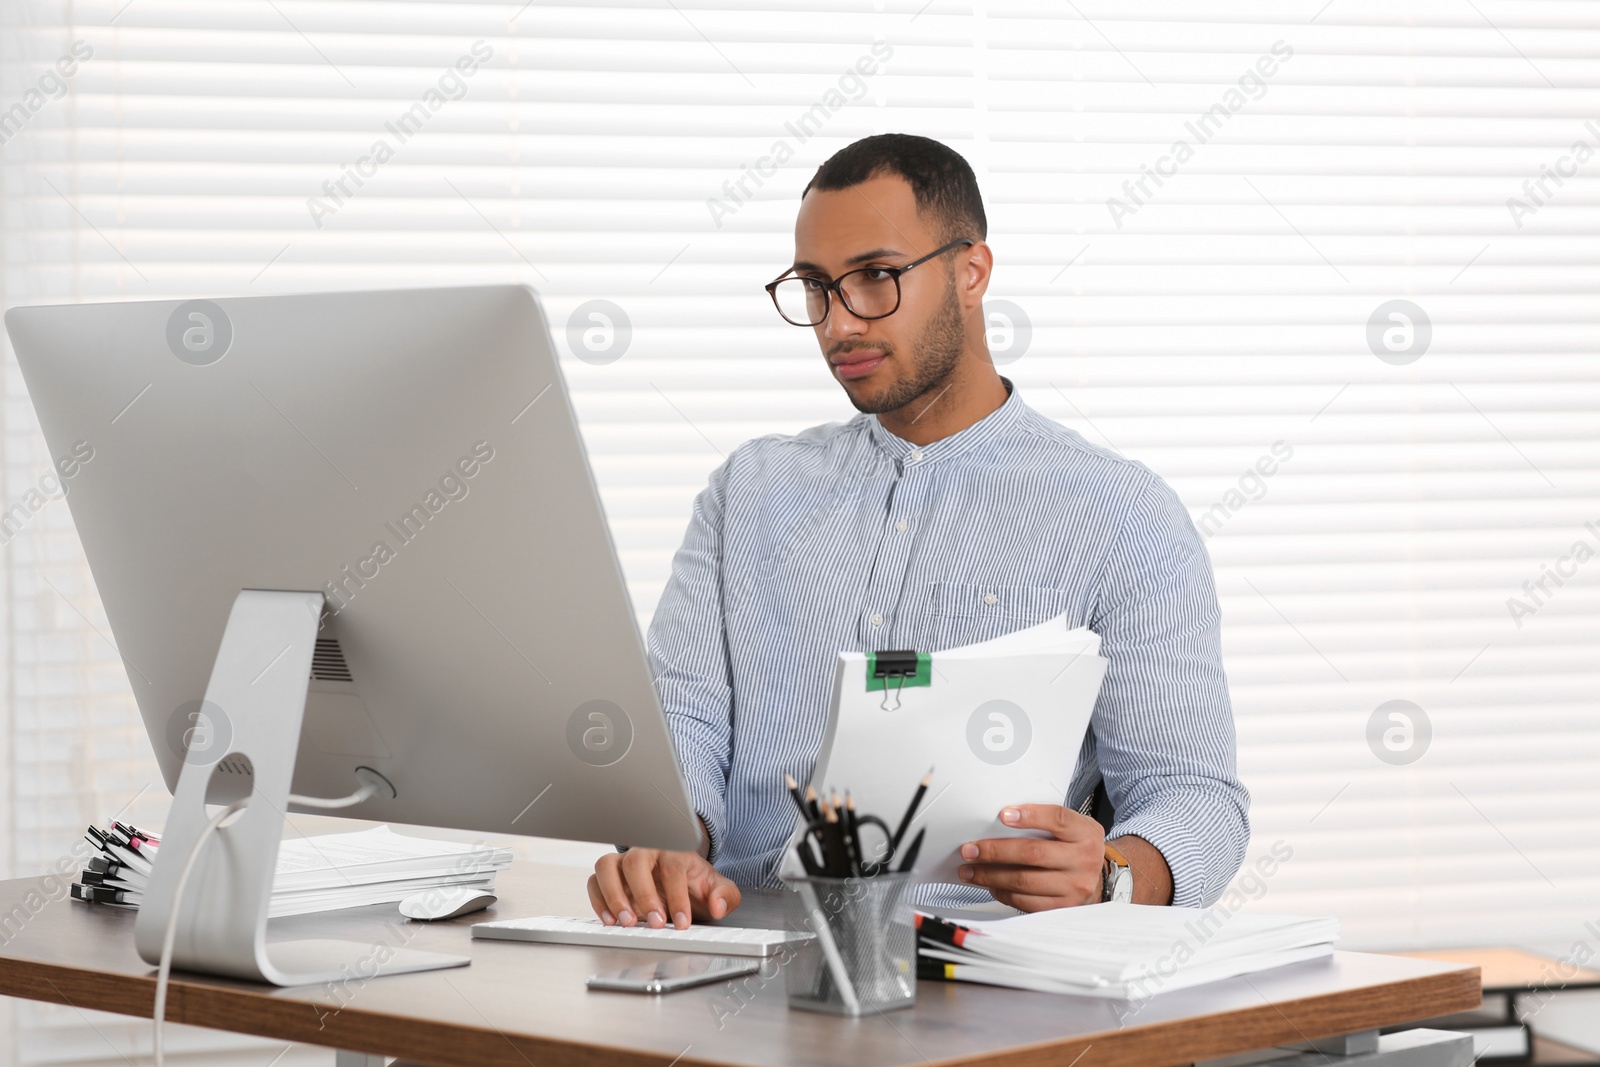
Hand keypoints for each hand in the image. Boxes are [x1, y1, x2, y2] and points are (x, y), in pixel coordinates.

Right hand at [587, 848, 741, 929]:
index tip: (682, 923)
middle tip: (655, 923)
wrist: (679, 878)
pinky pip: (594, 881)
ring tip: (627, 923)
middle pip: (636, 861)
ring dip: (614, 896)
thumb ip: (725, 895)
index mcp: (674, 851)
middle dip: (644, 895)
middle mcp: (646, 852)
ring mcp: (624, 862)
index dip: (677, 896)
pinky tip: (611, 921)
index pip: (673, 868)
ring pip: (607, 866)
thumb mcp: (717, 887)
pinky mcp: (609, 876)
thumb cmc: (694, 882)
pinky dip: (598, 901)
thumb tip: (718, 905)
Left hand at [956, 804, 1104, 910]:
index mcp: (1084, 832)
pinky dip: (1002, 893)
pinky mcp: (1063, 907)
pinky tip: (989, 885)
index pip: (1057, 819)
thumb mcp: (1073, 827)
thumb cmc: (1076, 847)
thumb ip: (1046, 821)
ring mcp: (1074, 886)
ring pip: (1025, 881)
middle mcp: (1083, 860)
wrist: (1099, 878)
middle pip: (1033, 853)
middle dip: (995, 851)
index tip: (1003, 815)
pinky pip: (1026, 902)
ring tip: (970, 871)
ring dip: (990, 876)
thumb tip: (1000, 821)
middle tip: (970, 849)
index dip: (1030, 816)